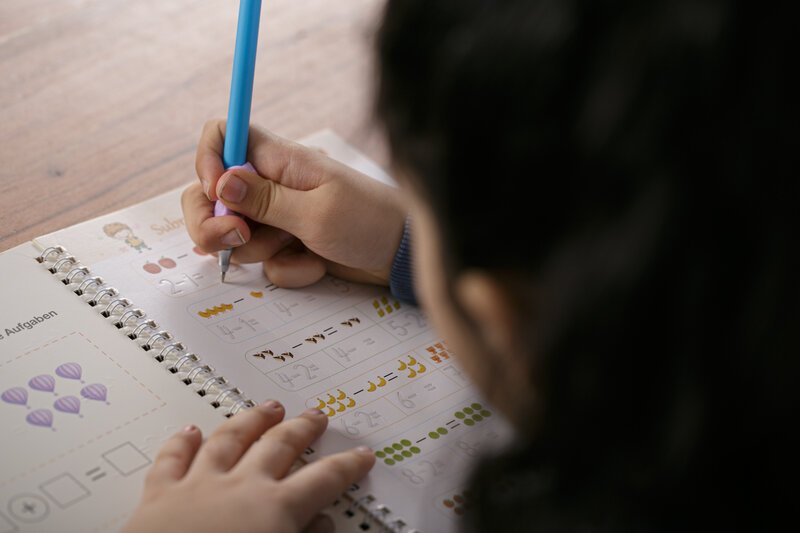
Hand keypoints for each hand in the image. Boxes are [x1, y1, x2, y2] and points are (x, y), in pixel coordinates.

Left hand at [122, 402, 374, 532]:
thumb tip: (324, 526)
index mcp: (276, 510)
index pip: (323, 480)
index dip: (346, 465)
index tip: (360, 454)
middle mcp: (241, 488)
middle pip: (279, 445)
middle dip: (302, 428)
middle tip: (315, 416)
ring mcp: (199, 486)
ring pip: (230, 439)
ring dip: (252, 420)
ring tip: (268, 407)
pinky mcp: (160, 495)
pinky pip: (173, 458)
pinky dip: (182, 441)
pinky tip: (190, 430)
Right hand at [182, 120, 406, 287]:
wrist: (404, 256)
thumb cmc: (370, 222)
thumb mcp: (317, 212)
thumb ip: (266, 201)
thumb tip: (221, 182)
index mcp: (280, 160)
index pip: (223, 136)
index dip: (207, 161)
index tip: (215, 193)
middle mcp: (273, 183)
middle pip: (213, 195)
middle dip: (215, 222)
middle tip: (237, 239)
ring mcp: (279, 216)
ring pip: (236, 234)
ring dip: (261, 250)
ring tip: (299, 247)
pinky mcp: (289, 244)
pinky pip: (266, 261)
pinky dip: (288, 268)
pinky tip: (317, 264)